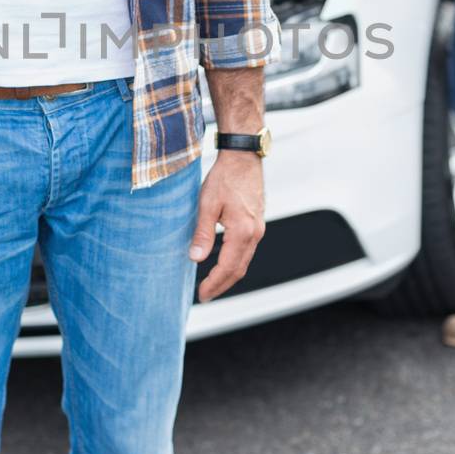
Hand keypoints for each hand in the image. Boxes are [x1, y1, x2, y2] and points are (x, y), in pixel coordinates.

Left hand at [189, 153, 265, 301]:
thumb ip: (202, 233)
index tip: (202, 294)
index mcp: (242, 231)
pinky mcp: (257, 222)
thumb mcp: (207, 204)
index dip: (214, 283)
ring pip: (245, 261)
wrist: (243, 158)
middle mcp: (255, 233)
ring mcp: (258, 228)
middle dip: (222, 285)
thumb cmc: (225, 177)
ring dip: (229, 275)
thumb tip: (195, 258)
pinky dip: (236, 262)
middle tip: (206, 295)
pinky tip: (224, 263)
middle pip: (240, 269)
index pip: (228, 267)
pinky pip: (247, 250)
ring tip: (213, 284)